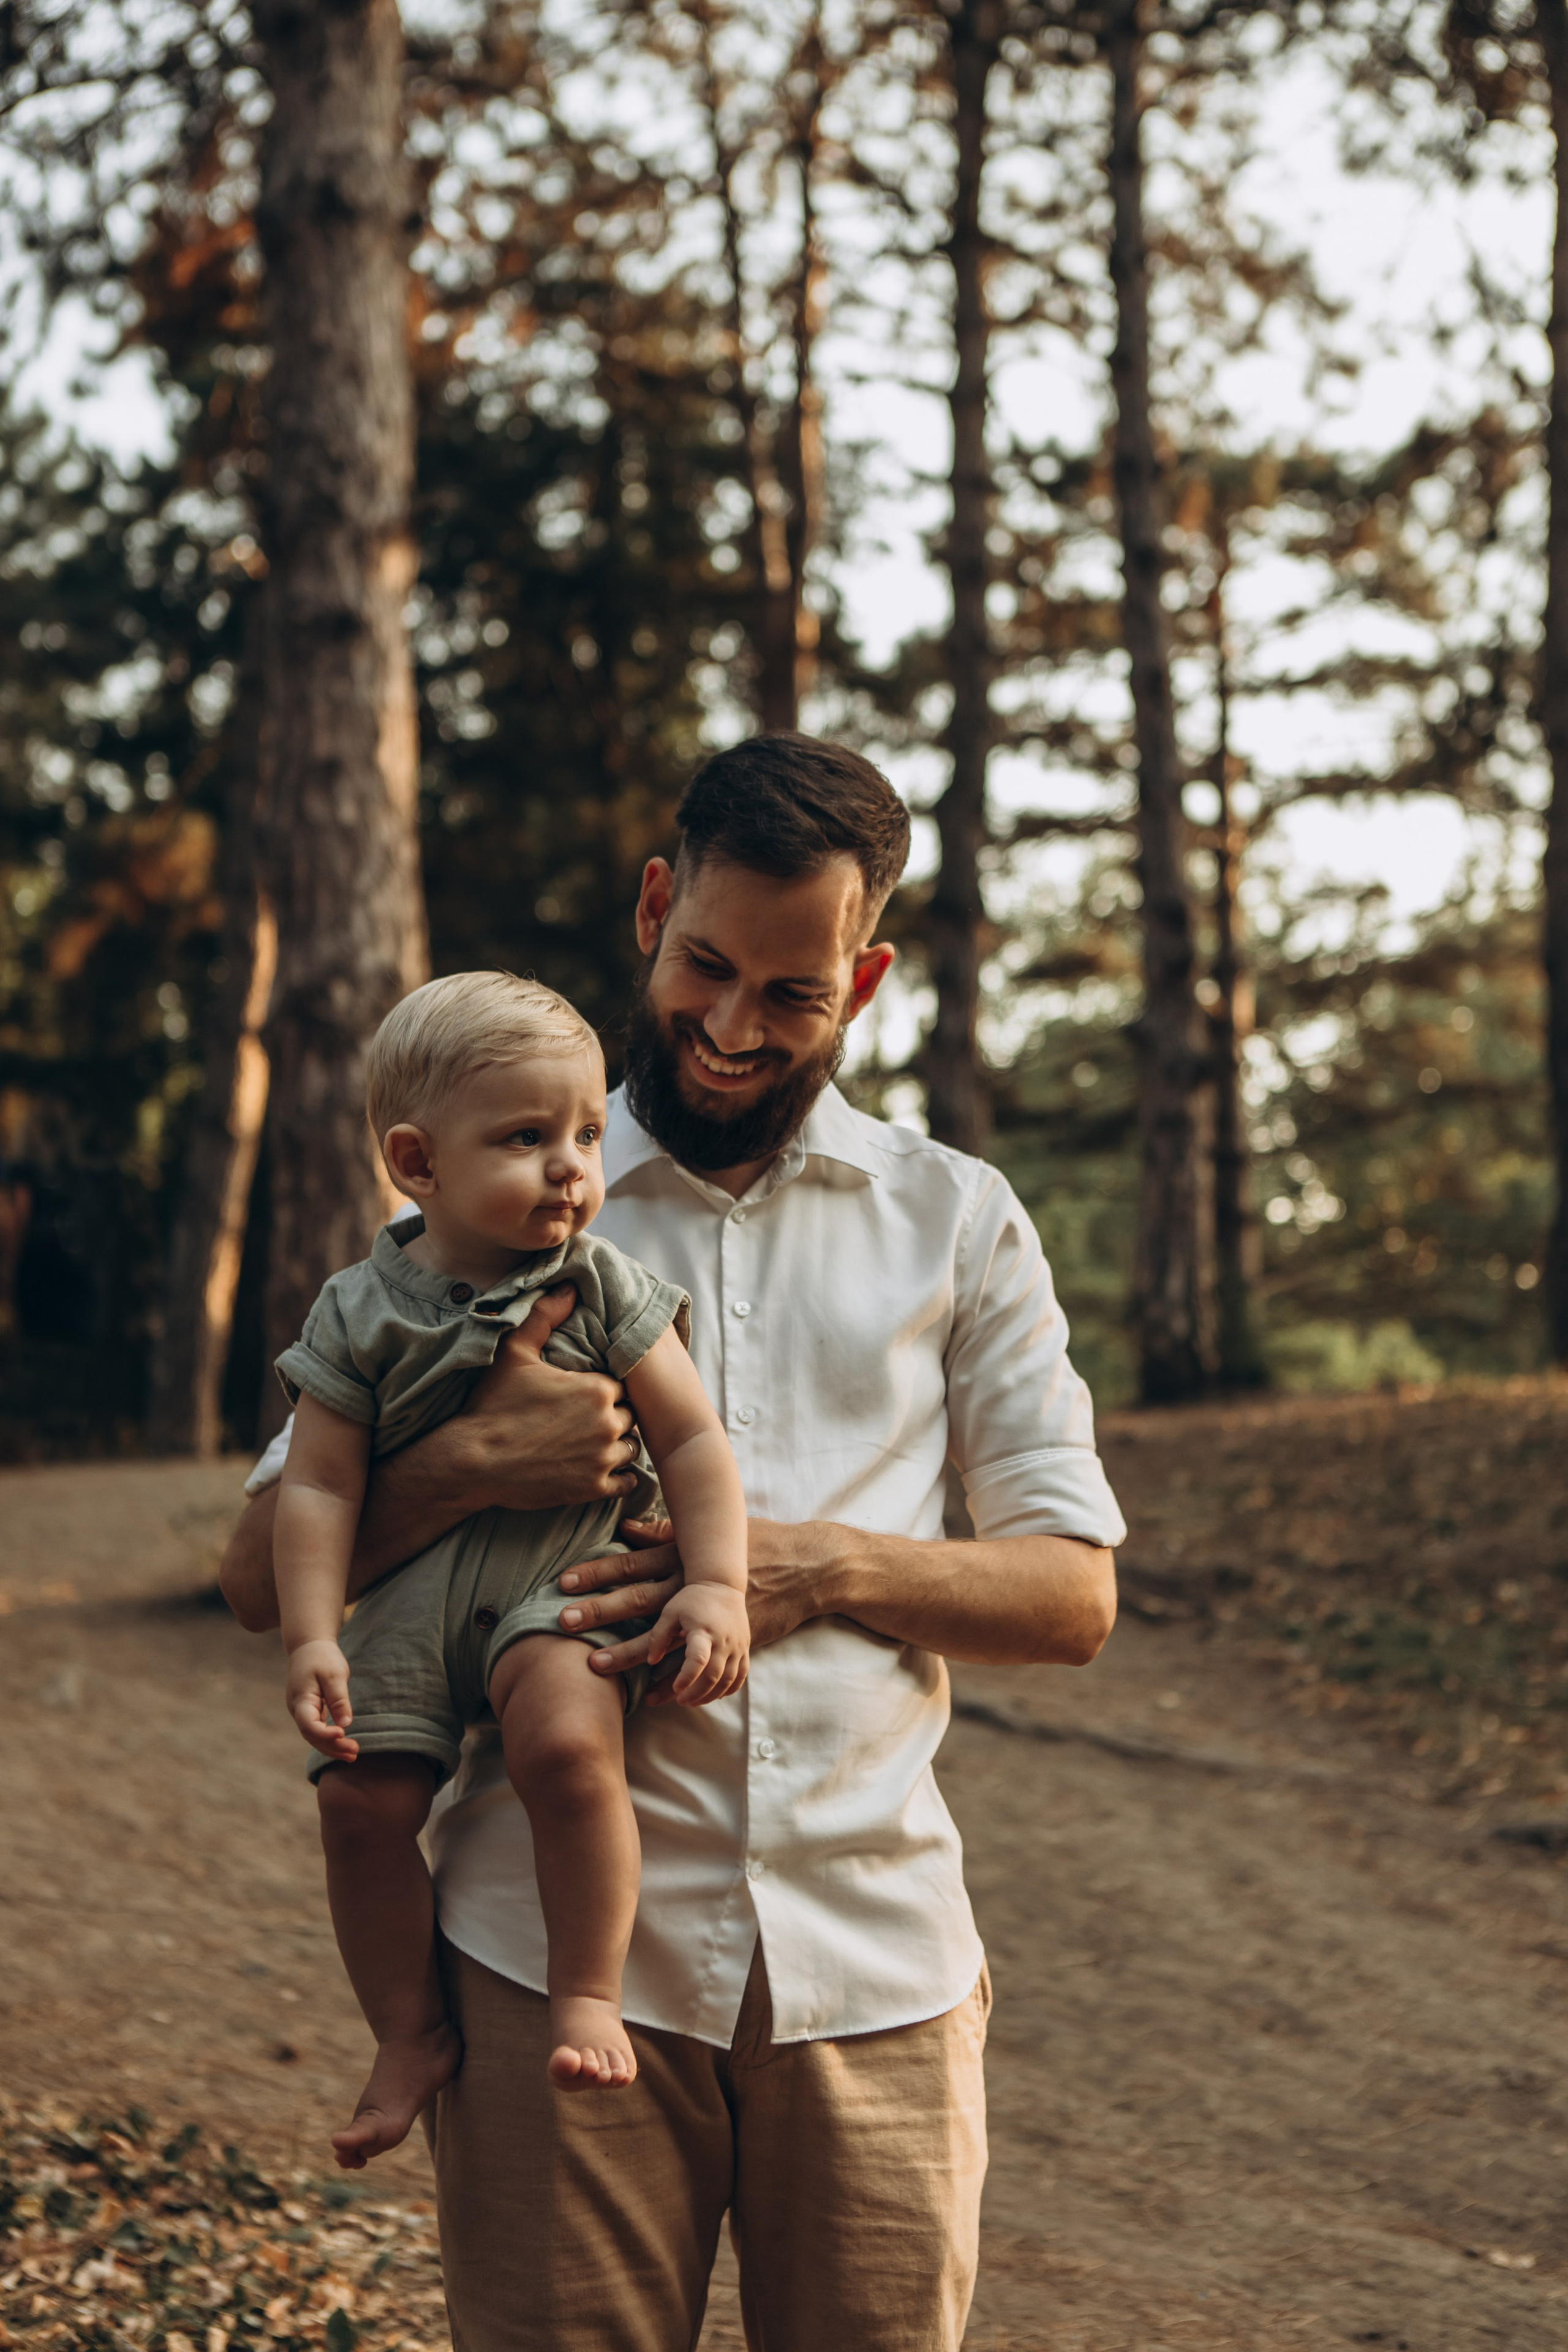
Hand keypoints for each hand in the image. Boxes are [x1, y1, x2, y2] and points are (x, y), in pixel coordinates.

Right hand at [286, 1639, 359, 1760]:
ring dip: (332, 1747)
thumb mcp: (334, 1674)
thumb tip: (346, 1724)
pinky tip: (344, 1745)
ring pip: (314, 1736)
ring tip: (352, 1755)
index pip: (308, 1725)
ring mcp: (302, 1712)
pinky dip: (330, 1739)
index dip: (324, 1734)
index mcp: (301, 1699)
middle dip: (332, 1746)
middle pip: (312, 1736)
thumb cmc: (322, 1657)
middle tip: (354, 1752)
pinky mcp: (309, 1711)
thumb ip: (338, 1699)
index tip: (342, 1734)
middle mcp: (297, 1709)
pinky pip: (317, 1730)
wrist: (309, 1645)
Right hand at [462, 1286, 642, 1510]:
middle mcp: (607, 1424)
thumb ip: (545, 1315)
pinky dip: (617, 1476)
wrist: (471, 1461)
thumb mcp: (514, 1352)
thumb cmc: (492, 1405)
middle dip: (613, 1416)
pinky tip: (597, 1468)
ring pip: (630, 1448)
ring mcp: (602, 1459)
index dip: (606, 1389)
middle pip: (630, 1416)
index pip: (623, 1385)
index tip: (584, 1394)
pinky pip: (625, 1481)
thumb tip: (569, 1287)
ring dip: (617, 1445)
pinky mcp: (593, 1489)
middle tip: (586, 1419)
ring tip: (591, 1442)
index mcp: (597, 1388)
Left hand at [568, 1517, 837, 1703]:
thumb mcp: (711, 1529)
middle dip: (599, 1612)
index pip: (631, 1561)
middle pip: (637, 1600)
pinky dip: (670, 1679)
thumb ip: (665, 1531)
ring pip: (662, 1638)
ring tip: (595, 1668)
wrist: (806, 1567)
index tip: (563, 1581)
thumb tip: (627, 1524)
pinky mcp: (727, 1640)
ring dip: (626, 1654)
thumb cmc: (757, 1540)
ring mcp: (709, 1614)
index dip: (597, 1571)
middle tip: (563, 1623)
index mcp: (684, 1554)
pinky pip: (693, 1665)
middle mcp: (691, 1583)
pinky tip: (647, 1695)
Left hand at [647, 1580, 749, 1704]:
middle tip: (681, 1700)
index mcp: (703, 1631)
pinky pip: (741, 1675)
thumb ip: (658, 1636)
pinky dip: (729, 1689)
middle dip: (696, 1693)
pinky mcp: (745, 1648)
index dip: (687, 1678)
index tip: (676, 1688)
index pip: (698, 1660)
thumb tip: (652, 1662)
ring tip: (694, 1701)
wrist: (723, 1584)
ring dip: (711, 1695)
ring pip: (728, 1680)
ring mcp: (737, 1646)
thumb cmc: (693, 1599)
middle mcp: (724, 1640)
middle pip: (714, 1676)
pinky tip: (715, 1694)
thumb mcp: (670, 1612)